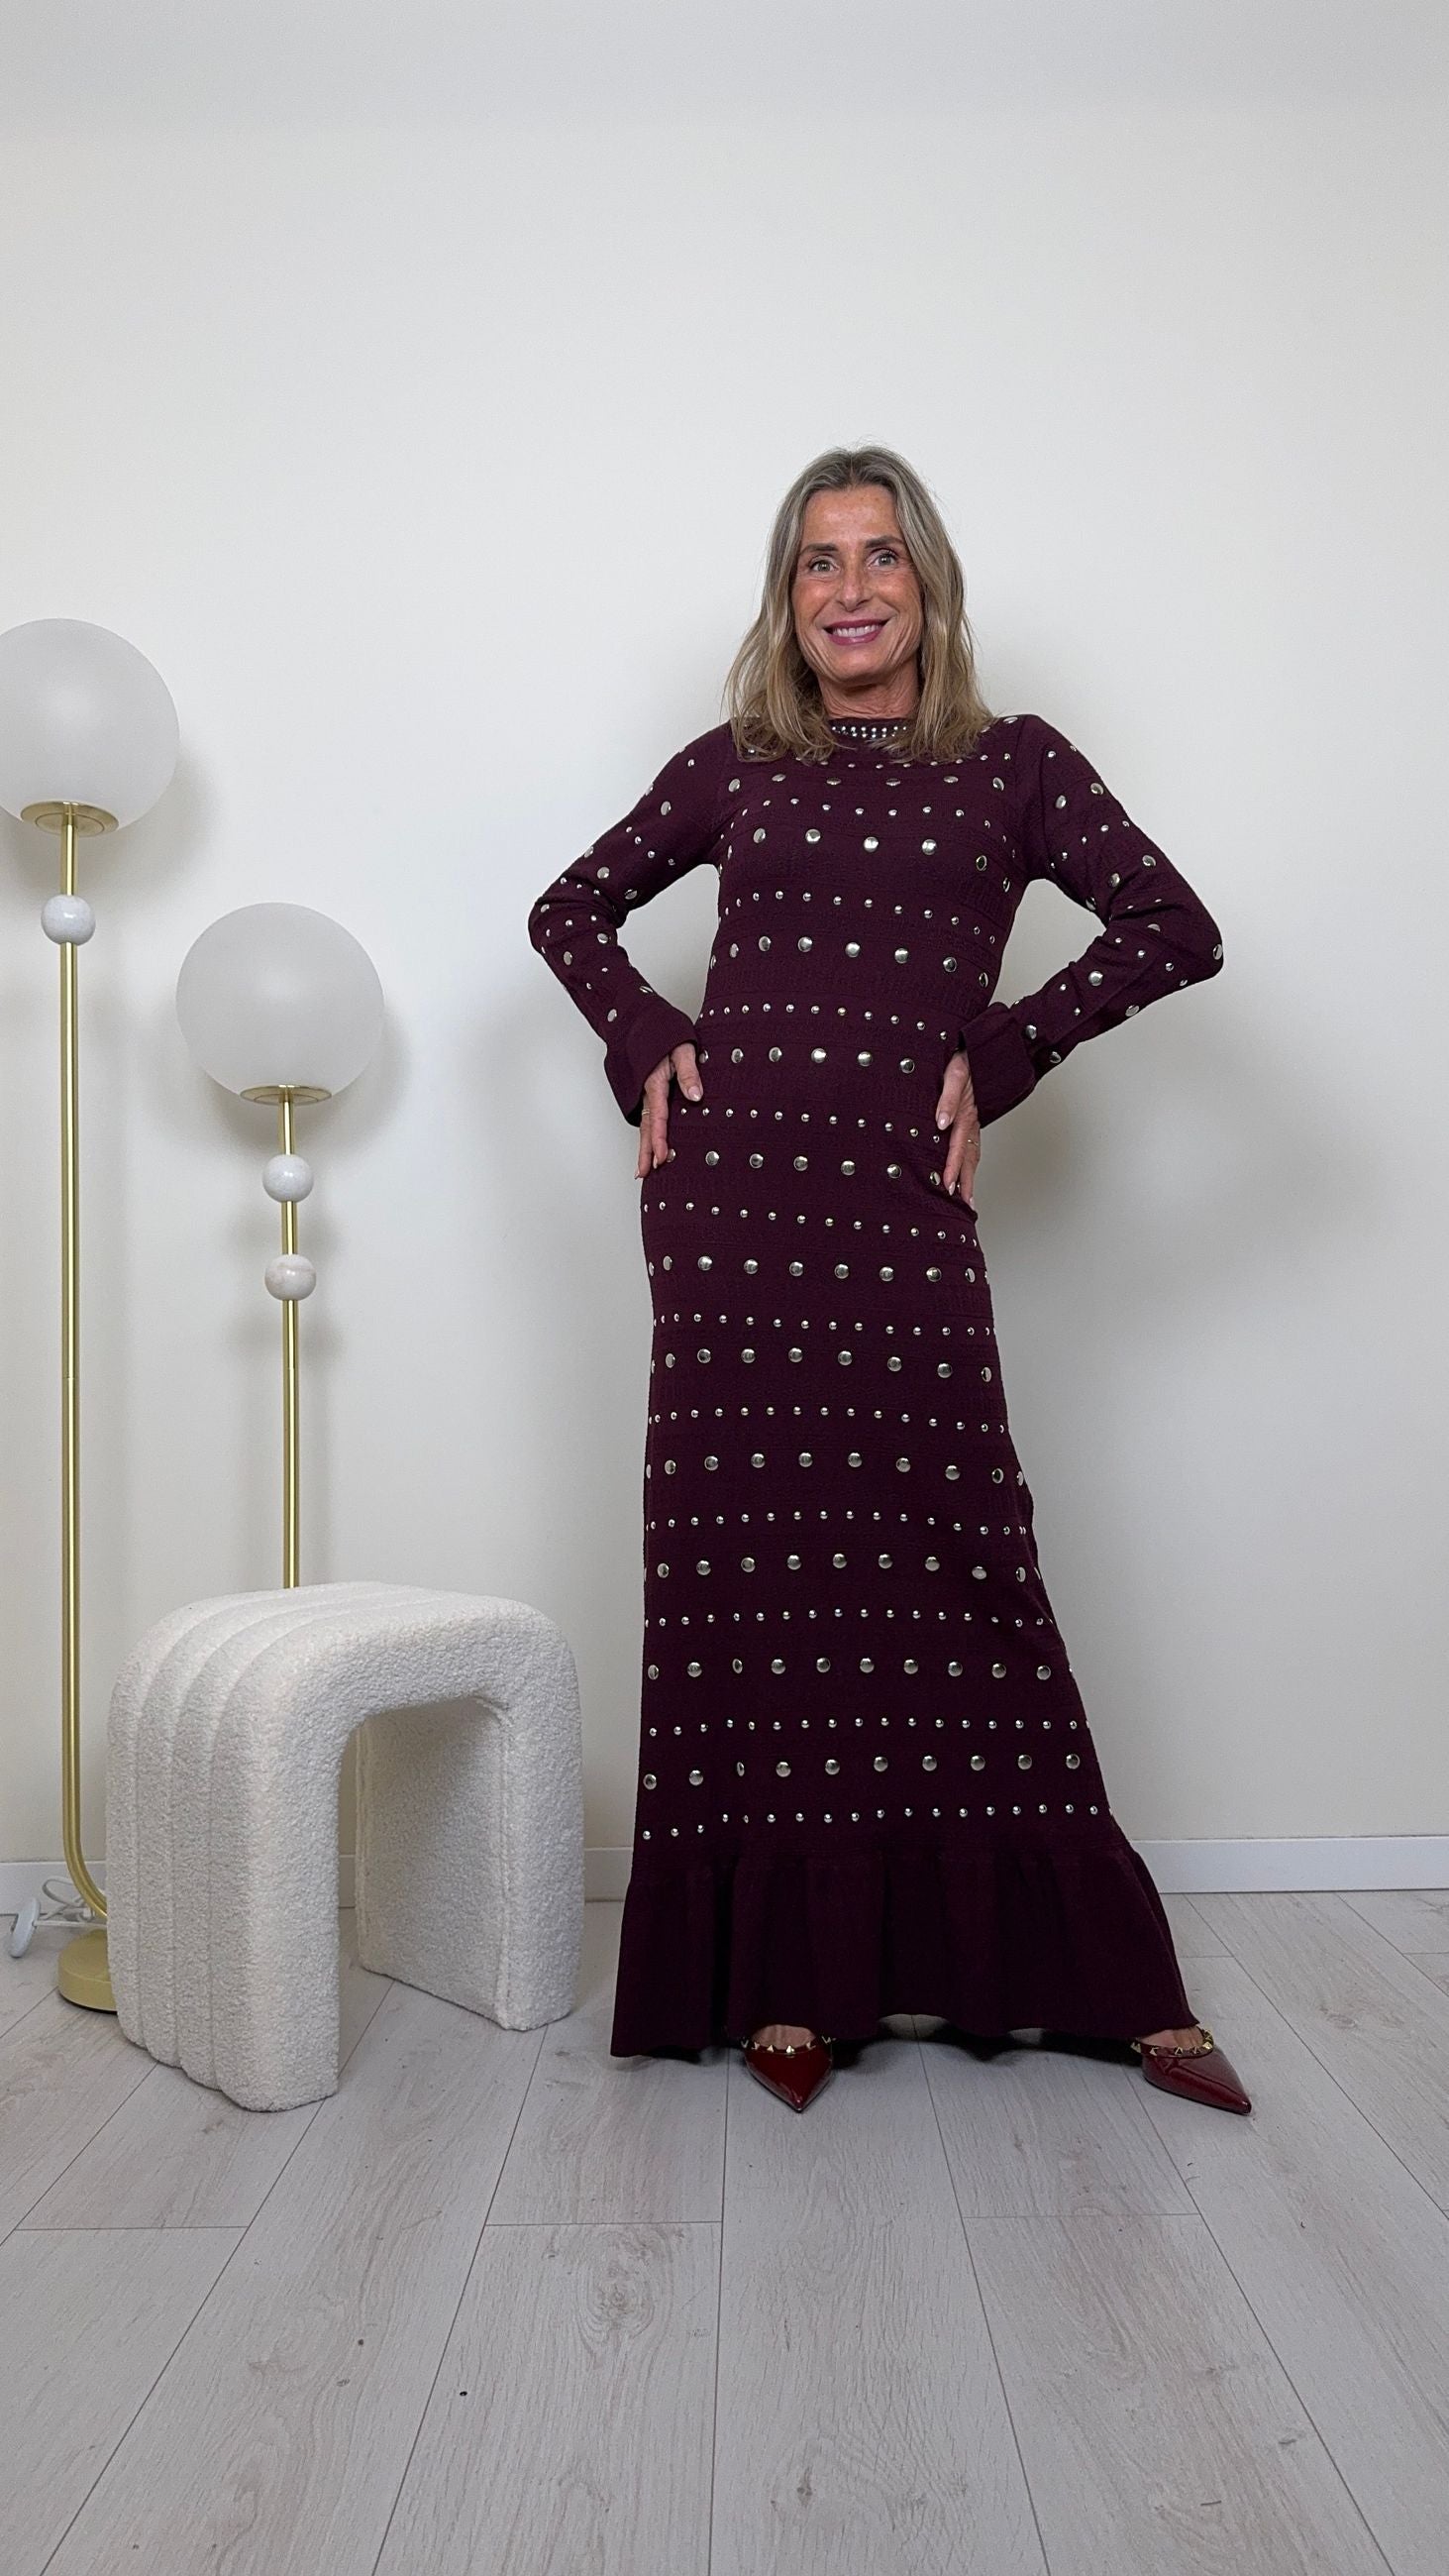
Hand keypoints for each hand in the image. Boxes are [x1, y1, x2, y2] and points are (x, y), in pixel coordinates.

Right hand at [635, 1039, 702, 1178]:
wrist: (640, 1018)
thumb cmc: (664, 1032)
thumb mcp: (682, 1048)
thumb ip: (690, 1072)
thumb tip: (696, 1096)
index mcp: (655, 1081)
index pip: (659, 1116)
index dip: (660, 1139)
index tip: (663, 1158)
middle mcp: (647, 1090)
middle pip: (646, 1127)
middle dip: (645, 1151)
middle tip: (645, 1173)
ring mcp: (644, 1091)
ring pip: (644, 1125)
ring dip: (643, 1148)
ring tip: (642, 1171)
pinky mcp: (646, 1090)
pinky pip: (646, 1117)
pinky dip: (645, 1135)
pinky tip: (647, 1148)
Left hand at [935, 1049, 980, 1206]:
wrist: (982, 1047)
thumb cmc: (965, 1059)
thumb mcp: (954, 1074)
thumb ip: (947, 1098)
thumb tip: (941, 1122)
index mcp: (966, 1113)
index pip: (957, 1147)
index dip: (952, 1168)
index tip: (947, 1186)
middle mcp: (972, 1121)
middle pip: (969, 1158)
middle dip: (965, 1182)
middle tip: (962, 1205)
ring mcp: (974, 1121)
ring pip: (973, 1155)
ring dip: (970, 1177)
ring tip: (967, 1200)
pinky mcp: (972, 1118)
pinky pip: (972, 1146)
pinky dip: (969, 1164)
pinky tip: (965, 1174)